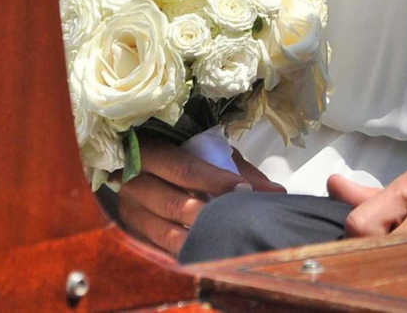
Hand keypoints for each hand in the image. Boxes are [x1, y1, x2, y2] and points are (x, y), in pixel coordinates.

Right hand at [115, 135, 282, 256]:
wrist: (139, 165)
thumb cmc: (181, 154)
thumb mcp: (208, 153)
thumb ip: (240, 170)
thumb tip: (276, 193)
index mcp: (151, 152)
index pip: (185, 169)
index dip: (215, 181)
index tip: (244, 191)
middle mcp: (133, 183)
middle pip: (175, 204)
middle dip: (211, 215)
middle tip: (241, 220)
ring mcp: (130, 213)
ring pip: (166, 233)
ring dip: (200, 239)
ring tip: (230, 242)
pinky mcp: (134, 235)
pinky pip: (162, 250)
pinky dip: (187, 253)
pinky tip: (210, 255)